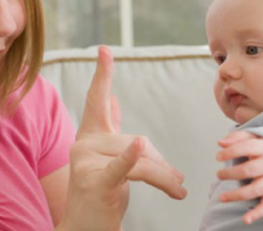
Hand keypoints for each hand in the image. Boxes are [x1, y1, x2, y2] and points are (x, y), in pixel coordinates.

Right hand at [60, 46, 186, 230]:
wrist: (85, 230)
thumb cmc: (100, 194)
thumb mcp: (109, 158)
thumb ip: (110, 127)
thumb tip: (115, 98)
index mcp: (90, 135)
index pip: (97, 100)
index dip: (102, 74)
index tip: (105, 50)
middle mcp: (84, 143)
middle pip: (136, 141)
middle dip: (162, 164)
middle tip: (179, 182)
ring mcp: (86, 162)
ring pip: (140, 158)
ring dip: (165, 177)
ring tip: (179, 191)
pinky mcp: (95, 181)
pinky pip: (120, 168)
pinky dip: (131, 159)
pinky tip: (138, 147)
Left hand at [216, 131, 262, 224]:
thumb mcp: (254, 138)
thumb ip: (237, 138)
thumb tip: (221, 143)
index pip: (248, 147)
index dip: (231, 152)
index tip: (218, 156)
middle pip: (250, 170)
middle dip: (231, 173)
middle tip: (218, 175)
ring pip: (256, 189)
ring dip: (237, 195)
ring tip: (222, 197)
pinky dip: (258, 213)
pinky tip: (245, 219)